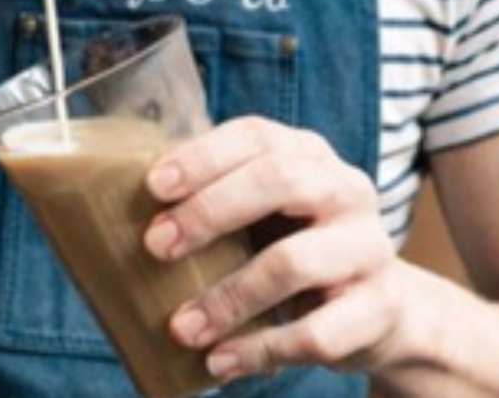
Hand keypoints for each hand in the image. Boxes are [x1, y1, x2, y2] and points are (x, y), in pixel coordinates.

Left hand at [144, 116, 405, 383]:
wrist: (384, 309)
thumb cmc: (297, 246)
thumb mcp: (266, 212)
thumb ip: (216, 199)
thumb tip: (114, 206)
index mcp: (310, 153)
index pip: (256, 135)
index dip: (204, 156)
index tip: (154, 187)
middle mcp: (345, 188)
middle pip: (279, 181)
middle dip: (210, 212)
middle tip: (156, 246)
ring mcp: (368, 248)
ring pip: (293, 263)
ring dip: (227, 298)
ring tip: (181, 326)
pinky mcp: (378, 309)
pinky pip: (315, 334)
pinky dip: (258, 351)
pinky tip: (218, 363)